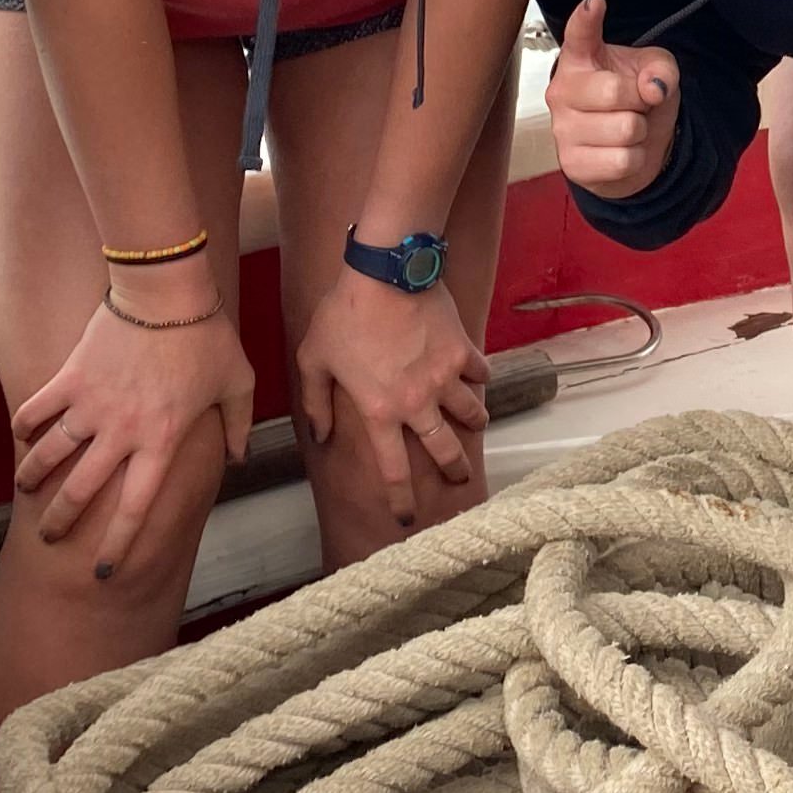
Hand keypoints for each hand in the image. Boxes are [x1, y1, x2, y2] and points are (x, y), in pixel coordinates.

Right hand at [11, 256, 251, 581]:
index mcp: (162, 441)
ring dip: (33, 476)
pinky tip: (20, 436)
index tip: (103, 571)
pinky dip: (25, 425)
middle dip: (61, 520)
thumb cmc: (206, 336)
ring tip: (26, 489)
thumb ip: (237, 426)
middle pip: (82, 491)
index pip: (136, 508)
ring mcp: (91, 405)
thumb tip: (238, 458)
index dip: (117, 544)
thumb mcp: (237, 383)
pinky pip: (37, 408)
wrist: (165, 290)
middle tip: (50, 536)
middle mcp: (122, 432)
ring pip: (51, 454)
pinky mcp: (70, 377)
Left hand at [295, 264, 491, 529]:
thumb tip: (320, 437)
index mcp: (379, 412)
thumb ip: (316, 403)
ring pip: (471, 413)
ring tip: (476, 425)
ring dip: (474, 423)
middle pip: (444, 450)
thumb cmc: (342, 316)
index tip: (407, 518)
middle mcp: (417, 403)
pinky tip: (476, 377)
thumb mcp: (313, 360)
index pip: (393, 470)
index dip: (401, 499)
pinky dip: (479, 378)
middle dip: (454, 470)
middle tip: (460, 480)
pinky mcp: (463, 351)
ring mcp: (445, 378)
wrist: (385, 274)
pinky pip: (479, 373)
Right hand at [547, 0, 680, 200]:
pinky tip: (621, 152)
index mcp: (581, 58)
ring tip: (627, 128)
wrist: (633, 147)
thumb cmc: (637, 99)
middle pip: (615, 92)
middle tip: (634, 104)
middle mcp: (562, 90)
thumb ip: (661, 68)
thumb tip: (652, 88)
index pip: (580, 35)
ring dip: (639, 132)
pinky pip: (622, 160)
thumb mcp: (656, 73)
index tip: (594, 3)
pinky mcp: (572, 164)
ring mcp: (563, 129)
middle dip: (640, 101)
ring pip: (624, 129)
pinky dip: (635, 159)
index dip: (586, 18)